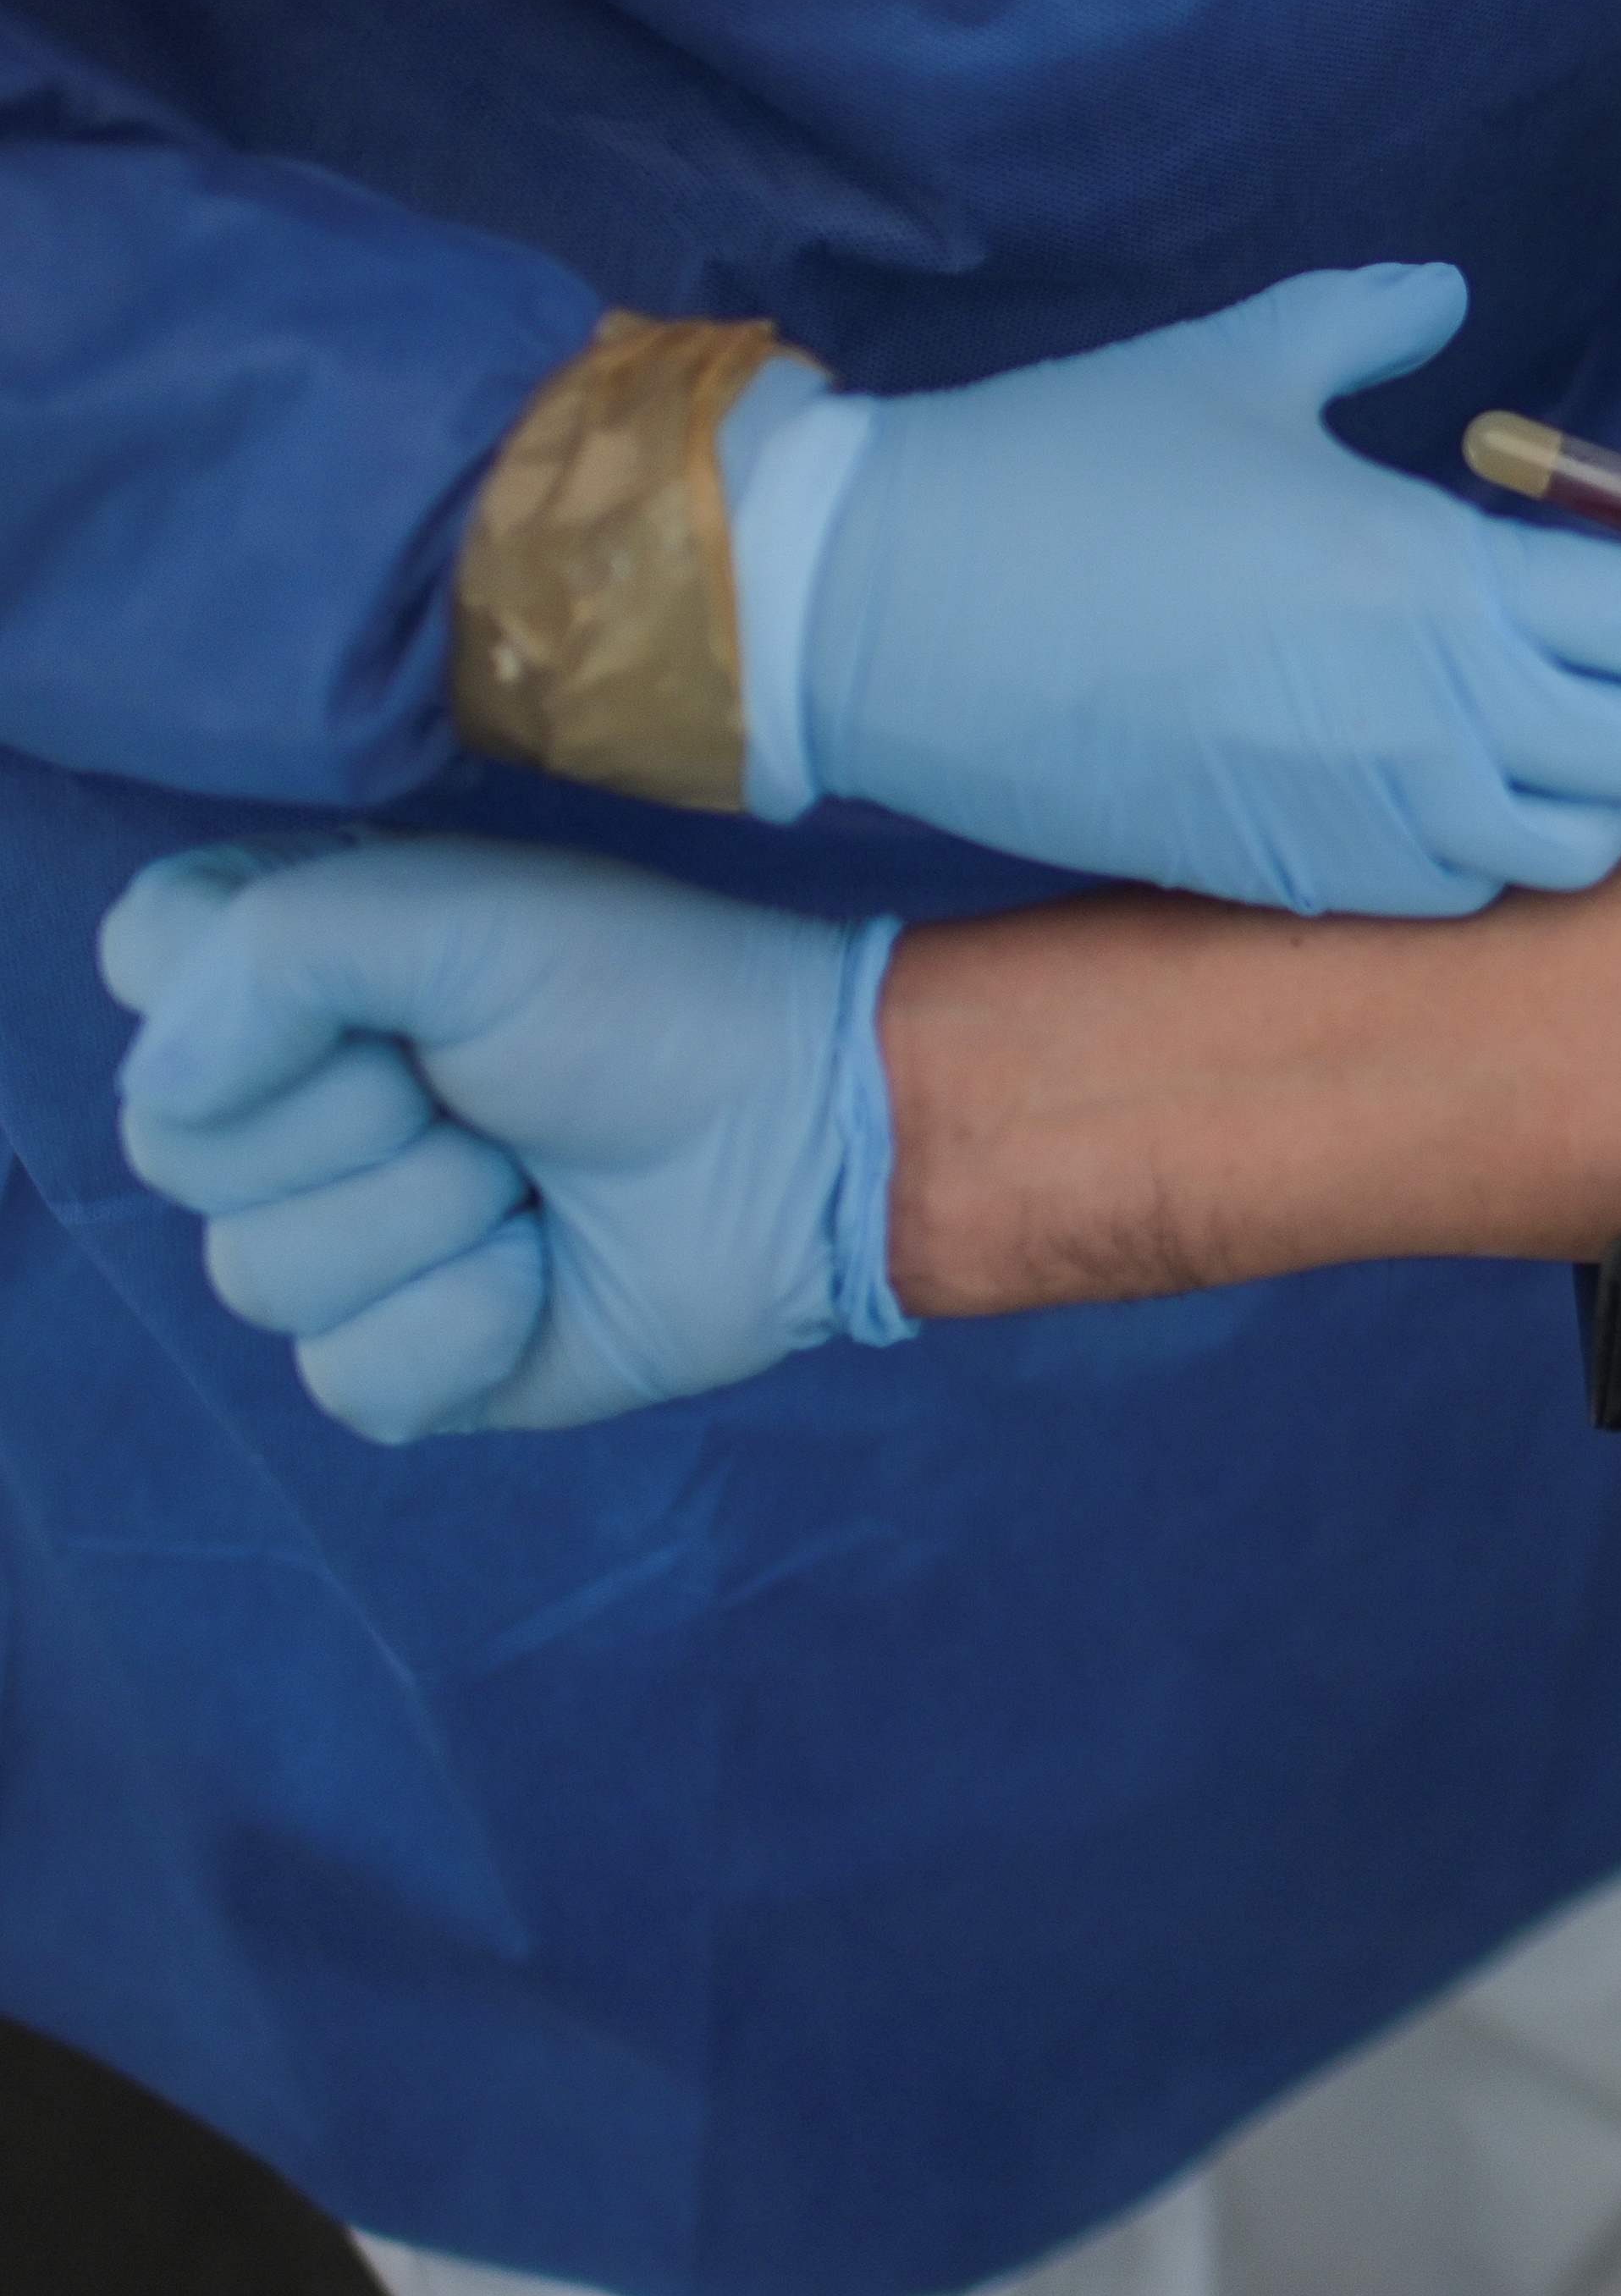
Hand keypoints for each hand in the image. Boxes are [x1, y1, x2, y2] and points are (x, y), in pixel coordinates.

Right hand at [98, 839, 893, 1442]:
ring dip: (432, 1220)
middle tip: (489, 1091)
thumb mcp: (460, 916)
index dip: (250, 995)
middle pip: (179, 1153)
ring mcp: (339, 1243)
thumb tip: (165, 1091)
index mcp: (285, 980)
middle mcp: (288, 1113)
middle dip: (365, 1122)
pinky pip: (348, 1379)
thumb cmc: (648, 999)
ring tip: (532, 1177)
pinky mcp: (404, 1358)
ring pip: (260, 1275)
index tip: (390, 992)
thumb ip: (272, 953)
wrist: (803, 1133)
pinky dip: (468, 1323)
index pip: (142, 968)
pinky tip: (544, 1270)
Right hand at [746, 265, 1620, 911]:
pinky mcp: (1298, 879)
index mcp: (1434, 588)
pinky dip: (1520, 844)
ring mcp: (1364, 820)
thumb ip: (1369, 327)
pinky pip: (1466, 889)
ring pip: (1575, 845)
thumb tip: (1442, 297)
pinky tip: (1516, 784)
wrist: (876, 619)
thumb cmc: (1059, 472)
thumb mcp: (1237, 365)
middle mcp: (1425, 724)